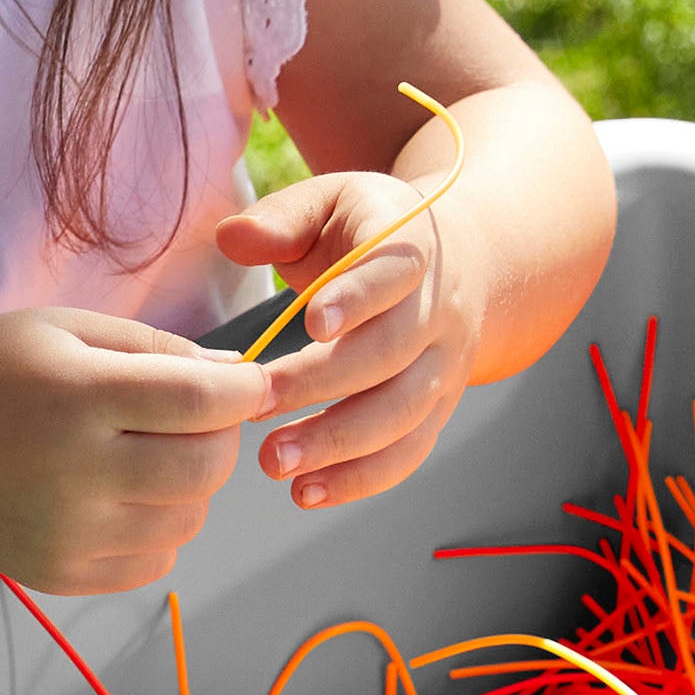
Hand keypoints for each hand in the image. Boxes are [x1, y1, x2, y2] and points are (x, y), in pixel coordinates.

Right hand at [0, 306, 269, 595]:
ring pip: (189, 519)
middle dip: (221, 437)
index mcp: (75, 398)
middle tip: (196, 417)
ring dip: (190, 485)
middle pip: (207, 468)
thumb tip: (235, 378)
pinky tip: (121, 495)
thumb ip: (155, 347)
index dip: (245, 391)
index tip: (248, 383)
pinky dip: (159, 528)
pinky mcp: (60, 574)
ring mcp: (66, 534)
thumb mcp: (63, 329)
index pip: (201, 404)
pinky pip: (156, 560)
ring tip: (148, 454)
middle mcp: (73, 473)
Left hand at [217, 165, 484, 511]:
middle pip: (391, 354)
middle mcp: (438, 312)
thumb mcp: (332, 203)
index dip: (357, 296)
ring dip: (339, 444)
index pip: (393, 273)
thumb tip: (229, 237)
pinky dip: (361, 478)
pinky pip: (409, 451)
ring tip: (275, 464)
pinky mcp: (438, 409)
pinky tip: (308, 492)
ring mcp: (444, 366)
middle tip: (256, 407)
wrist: (464, 262)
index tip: (311, 322)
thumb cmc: (372, 234)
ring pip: (403, 412)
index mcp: (412, 249)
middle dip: (323, 385)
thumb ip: (281, 218)